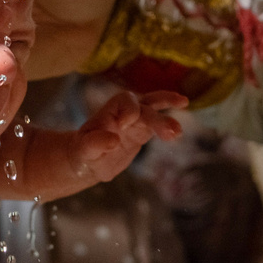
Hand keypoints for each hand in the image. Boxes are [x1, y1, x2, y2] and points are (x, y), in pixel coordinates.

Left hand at [72, 91, 188, 185]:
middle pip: (146, 107)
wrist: (88, 159)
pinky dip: (169, 125)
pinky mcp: (143, 130)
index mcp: (110, 109)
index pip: (126, 102)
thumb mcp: (84, 149)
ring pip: (155, 109)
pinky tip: (178, 132)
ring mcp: (136, 119)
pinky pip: (158, 123)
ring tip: (178, 131)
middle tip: (173, 133)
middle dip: (158, 119)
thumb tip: (114, 139)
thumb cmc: (84, 151)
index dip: (129, 113)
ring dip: (167, 117)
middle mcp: (125, 110)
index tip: (123, 127)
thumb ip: (95, 143)